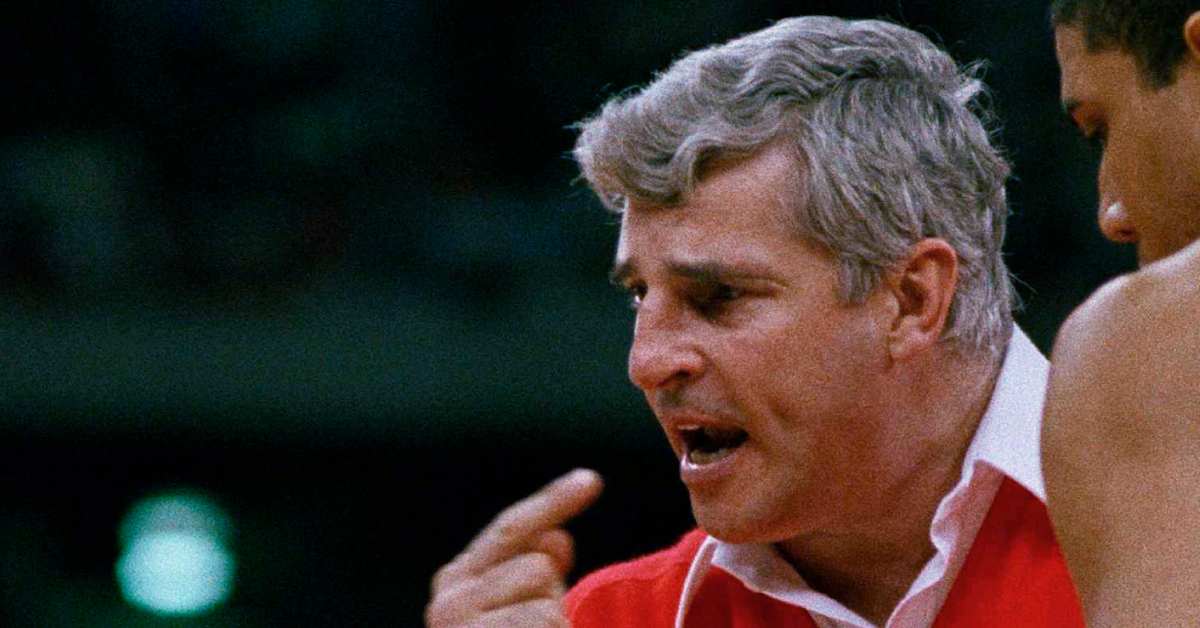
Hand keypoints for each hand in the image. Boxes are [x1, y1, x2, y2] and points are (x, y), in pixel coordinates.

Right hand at [426, 468, 603, 626]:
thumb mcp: (522, 603)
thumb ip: (535, 565)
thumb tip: (557, 539)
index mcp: (457, 579)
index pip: (512, 528)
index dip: (554, 501)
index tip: (591, 479)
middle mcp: (449, 604)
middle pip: (537, 568)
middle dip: (550, 596)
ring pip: (547, 609)